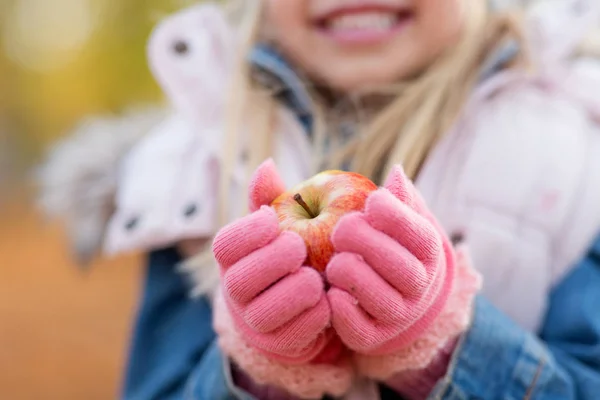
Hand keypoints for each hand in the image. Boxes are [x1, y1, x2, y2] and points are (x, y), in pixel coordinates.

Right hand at [213, 159, 330, 362]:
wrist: (292, 304)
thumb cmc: (284, 253)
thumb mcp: (277, 226)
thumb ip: (270, 198)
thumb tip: (267, 165)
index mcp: (231, 258)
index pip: (225, 245)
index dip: (248, 231)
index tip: (275, 218)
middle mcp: (235, 291)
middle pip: (241, 279)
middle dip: (273, 260)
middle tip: (299, 246)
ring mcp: (254, 321)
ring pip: (265, 311)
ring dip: (294, 291)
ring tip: (314, 276)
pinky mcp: (278, 343)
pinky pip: (294, 334)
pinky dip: (314, 315)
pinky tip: (327, 298)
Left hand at [326, 166, 455, 354]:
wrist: (400, 298)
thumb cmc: (395, 246)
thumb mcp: (404, 220)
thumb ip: (400, 197)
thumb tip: (396, 173)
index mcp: (430, 252)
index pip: (415, 231)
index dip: (388, 212)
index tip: (369, 202)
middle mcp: (421, 286)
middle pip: (393, 262)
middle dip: (359, 238)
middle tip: (340, 229)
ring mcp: (399, 315)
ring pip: (372, 293)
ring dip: (344, 270)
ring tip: (335, 260)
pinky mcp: (374, 337)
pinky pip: (355, 325)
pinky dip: (338, 305)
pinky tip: (332, 288)